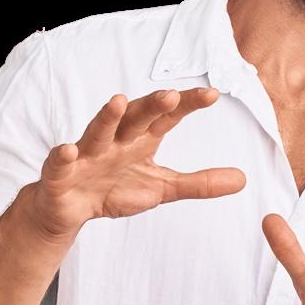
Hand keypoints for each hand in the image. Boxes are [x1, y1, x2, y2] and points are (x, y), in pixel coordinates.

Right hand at [28, 87, 246, 239]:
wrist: (69, 210)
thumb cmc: (115, 189)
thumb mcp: (162, 188)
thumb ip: (199, 183)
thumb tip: (243, 179)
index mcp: (140, 140)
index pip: (167, 118)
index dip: (186, 105)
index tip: (212, 95)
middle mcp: (115, 140)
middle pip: (135, 118)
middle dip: (151, 106)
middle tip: (171, 95)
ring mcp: (87, 154)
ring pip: (97, 132)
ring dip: (107, 117)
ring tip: (119, 102)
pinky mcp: (61, 173)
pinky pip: (62, 161)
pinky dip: (64, 155)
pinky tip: (70, 149)